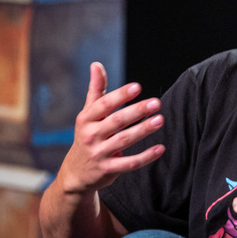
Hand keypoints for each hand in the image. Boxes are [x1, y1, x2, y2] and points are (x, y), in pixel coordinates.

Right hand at [59, 62, 164, 193]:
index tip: (138, 87)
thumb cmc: (87, 136)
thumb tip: (97, 64)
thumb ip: (96, 90)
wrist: (76, 173)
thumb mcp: (87, 114)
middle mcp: (91, 135)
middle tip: (156, 102)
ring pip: (124, 140)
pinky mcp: (108, 169)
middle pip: (117, 121)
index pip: (104, 104)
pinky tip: (160, 148)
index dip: (121, 95)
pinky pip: (129, 163)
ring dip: (143, 130)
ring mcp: (99, 153)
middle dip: (137, 111)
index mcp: (86, 119)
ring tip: (160, 120)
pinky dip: (145, 157)